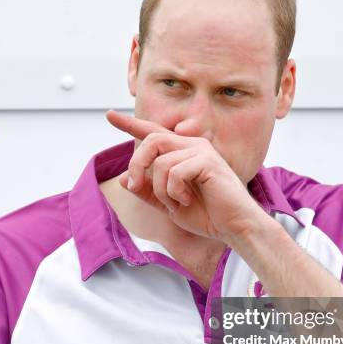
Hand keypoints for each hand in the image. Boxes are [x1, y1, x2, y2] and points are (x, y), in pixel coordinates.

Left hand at [105, 110, 264, 240]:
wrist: (233, 227)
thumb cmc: (207, 215)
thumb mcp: (168, 204)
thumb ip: (147, 191)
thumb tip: (122, 178)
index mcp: (182, 152)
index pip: (153, 133)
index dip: (131, 124)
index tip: (109, 115)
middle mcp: (192, 145)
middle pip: (151, 140)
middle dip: (136, 164)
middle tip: (134, 186)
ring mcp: (201, 151)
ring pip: (160, 161)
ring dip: (160, 189)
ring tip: (175, 203)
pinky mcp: (208, 161)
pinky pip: (174, 172)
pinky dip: (174, 192)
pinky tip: (186, 201)